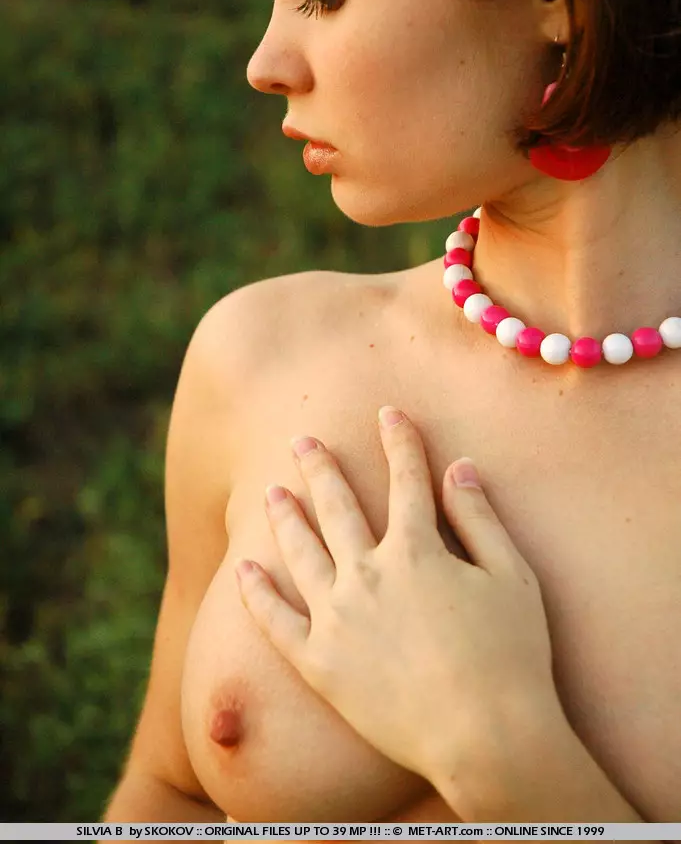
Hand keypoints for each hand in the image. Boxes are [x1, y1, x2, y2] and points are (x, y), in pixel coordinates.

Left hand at [234, 406, 561, 793]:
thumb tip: (460, 467)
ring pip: (300, 552)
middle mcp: (369, 574)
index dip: (399, 441)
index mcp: (417, 550)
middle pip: (338, 506)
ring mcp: (337, 618)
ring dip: (284, 516)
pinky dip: (256, 594)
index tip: (388, 412)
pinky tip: (243, 569)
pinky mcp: (319, 662)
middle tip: (302, 440)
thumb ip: (481, 518)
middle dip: (321, 467)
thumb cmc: (512, 656)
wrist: (486, 738)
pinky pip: (276, 622)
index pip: (406, 480)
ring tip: (270, 490)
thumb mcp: (511, 576)